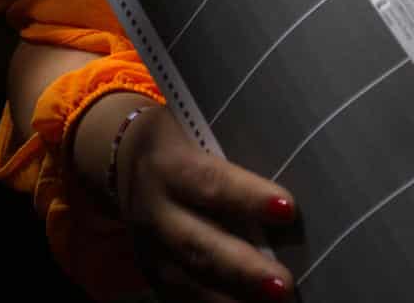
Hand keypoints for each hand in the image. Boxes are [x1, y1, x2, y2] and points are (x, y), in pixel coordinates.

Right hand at [94, 97, 299, 300]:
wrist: (120, 159)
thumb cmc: (184, 140)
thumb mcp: (200, 128)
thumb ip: (236, 147)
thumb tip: (293, 164)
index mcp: (170, 165)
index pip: (211, 183)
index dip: (248, 196)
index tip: (288, 209)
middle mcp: (155, 211)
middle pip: (198, 244)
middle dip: (242, 268)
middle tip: (285, 284)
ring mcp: (150, 249)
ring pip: (187, 281)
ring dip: (230, 300)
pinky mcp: (152, 274)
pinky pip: (180, 298)